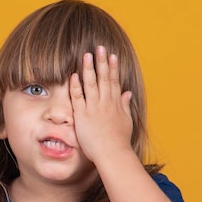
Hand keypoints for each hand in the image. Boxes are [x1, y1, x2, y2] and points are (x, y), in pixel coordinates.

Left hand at [69, 45, 133, 163]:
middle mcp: (106, 103)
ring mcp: (94, 108)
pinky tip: (74, 75)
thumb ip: (125, 106)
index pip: (114, 81)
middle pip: (104, 78)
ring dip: (89, 68)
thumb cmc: (119, 141)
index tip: (112, 55)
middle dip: (102, 62)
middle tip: (99, 47)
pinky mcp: (83, 116)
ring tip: (87, 54)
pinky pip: (78, 98)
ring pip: (91, 84)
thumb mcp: (126, 121)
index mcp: (116, 104)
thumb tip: (128, 93)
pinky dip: (76, 86)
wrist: (113, 154)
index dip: (113, 67)